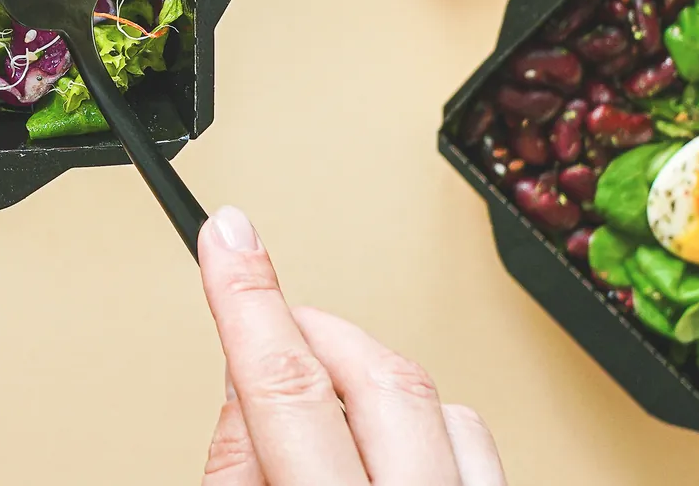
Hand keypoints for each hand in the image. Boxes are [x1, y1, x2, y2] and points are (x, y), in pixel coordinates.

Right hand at [198, 207, 506, 485]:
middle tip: (264, 327)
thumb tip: (241, 378)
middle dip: (311, 331)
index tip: (226, 236)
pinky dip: (423, 420)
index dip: (248, 300)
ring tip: (318, 413)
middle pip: (374, 374)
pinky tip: (383, 441)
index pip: (286, 388)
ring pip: (432, 397)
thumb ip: (236, 462)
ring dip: (366, 381)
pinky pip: (472, 437)